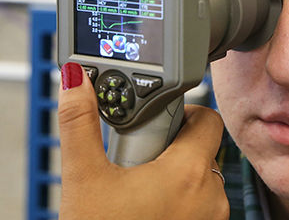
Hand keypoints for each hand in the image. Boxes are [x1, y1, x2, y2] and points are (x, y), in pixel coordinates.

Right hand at [57, 62, 228, 219]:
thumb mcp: (84, 177)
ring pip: (203, 180)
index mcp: (188, 171)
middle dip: (174, 147)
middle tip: (140, 160)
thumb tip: (77, 82)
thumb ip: (81, 123)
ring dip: (178, 177)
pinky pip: (202, 207)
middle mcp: (210, 195)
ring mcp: (211, 219)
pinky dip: (182, 203)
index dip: (185, 113)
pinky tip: (149, 211)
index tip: (160, 123)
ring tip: (140, 190)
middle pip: (204, 149)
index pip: (208, 119)